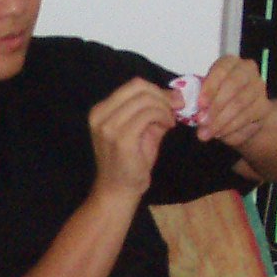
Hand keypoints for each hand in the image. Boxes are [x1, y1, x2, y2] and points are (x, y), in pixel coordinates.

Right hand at [86, 77, 177, 201]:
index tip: (173, 101)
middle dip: (163, 96)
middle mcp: (100, 115)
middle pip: (139, 88)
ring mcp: (108, 127)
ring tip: (169, 122)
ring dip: (164, 108)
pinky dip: (163, 117)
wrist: (118, 191)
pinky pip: (148, 115)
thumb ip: (152, 111)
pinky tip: (167, 126)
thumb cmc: (129, 163)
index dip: (157, 89)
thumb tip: (175, 95)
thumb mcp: (140, 130)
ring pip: (145, 100)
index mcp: (101, 110)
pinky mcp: (121, 139)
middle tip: (176, 110)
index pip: (133, 85)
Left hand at [194, 54, 272, 150]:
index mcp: (230, 62)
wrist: (239, 114)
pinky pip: (246, 119)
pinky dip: (230, 128)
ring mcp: (258, 88)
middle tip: (201, 121)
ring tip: (205, 133)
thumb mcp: (203, 94)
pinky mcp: (264, 106)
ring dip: (220, 121)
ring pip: (239, 104)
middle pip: (233, 86)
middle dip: (215, 106)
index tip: (200, 105)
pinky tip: (218, 134)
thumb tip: (183, 104)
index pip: (221, 70)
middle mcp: (247, 70)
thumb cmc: (216, 98)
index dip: (210, 87)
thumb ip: (195, 97)